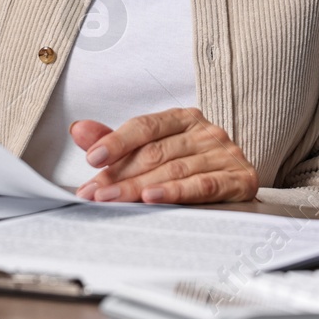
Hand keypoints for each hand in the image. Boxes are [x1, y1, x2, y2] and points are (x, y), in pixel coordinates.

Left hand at [69, 107, 257, 203]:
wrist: (238, 186)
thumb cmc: (191, 166)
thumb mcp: (154, 150)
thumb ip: (117, 142)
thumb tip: (79, 130)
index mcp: (184, 119)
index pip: (146, 126)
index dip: (117, 141)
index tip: (93, 157)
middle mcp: (206, 132)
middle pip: (156, 152)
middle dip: (120, 174)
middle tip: (94, 192)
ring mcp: (224, 155)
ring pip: (175, 170)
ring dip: (139, 187)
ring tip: (113, 199)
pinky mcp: (239, 179)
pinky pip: (203, 186)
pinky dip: (176, 192)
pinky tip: (153, 198)